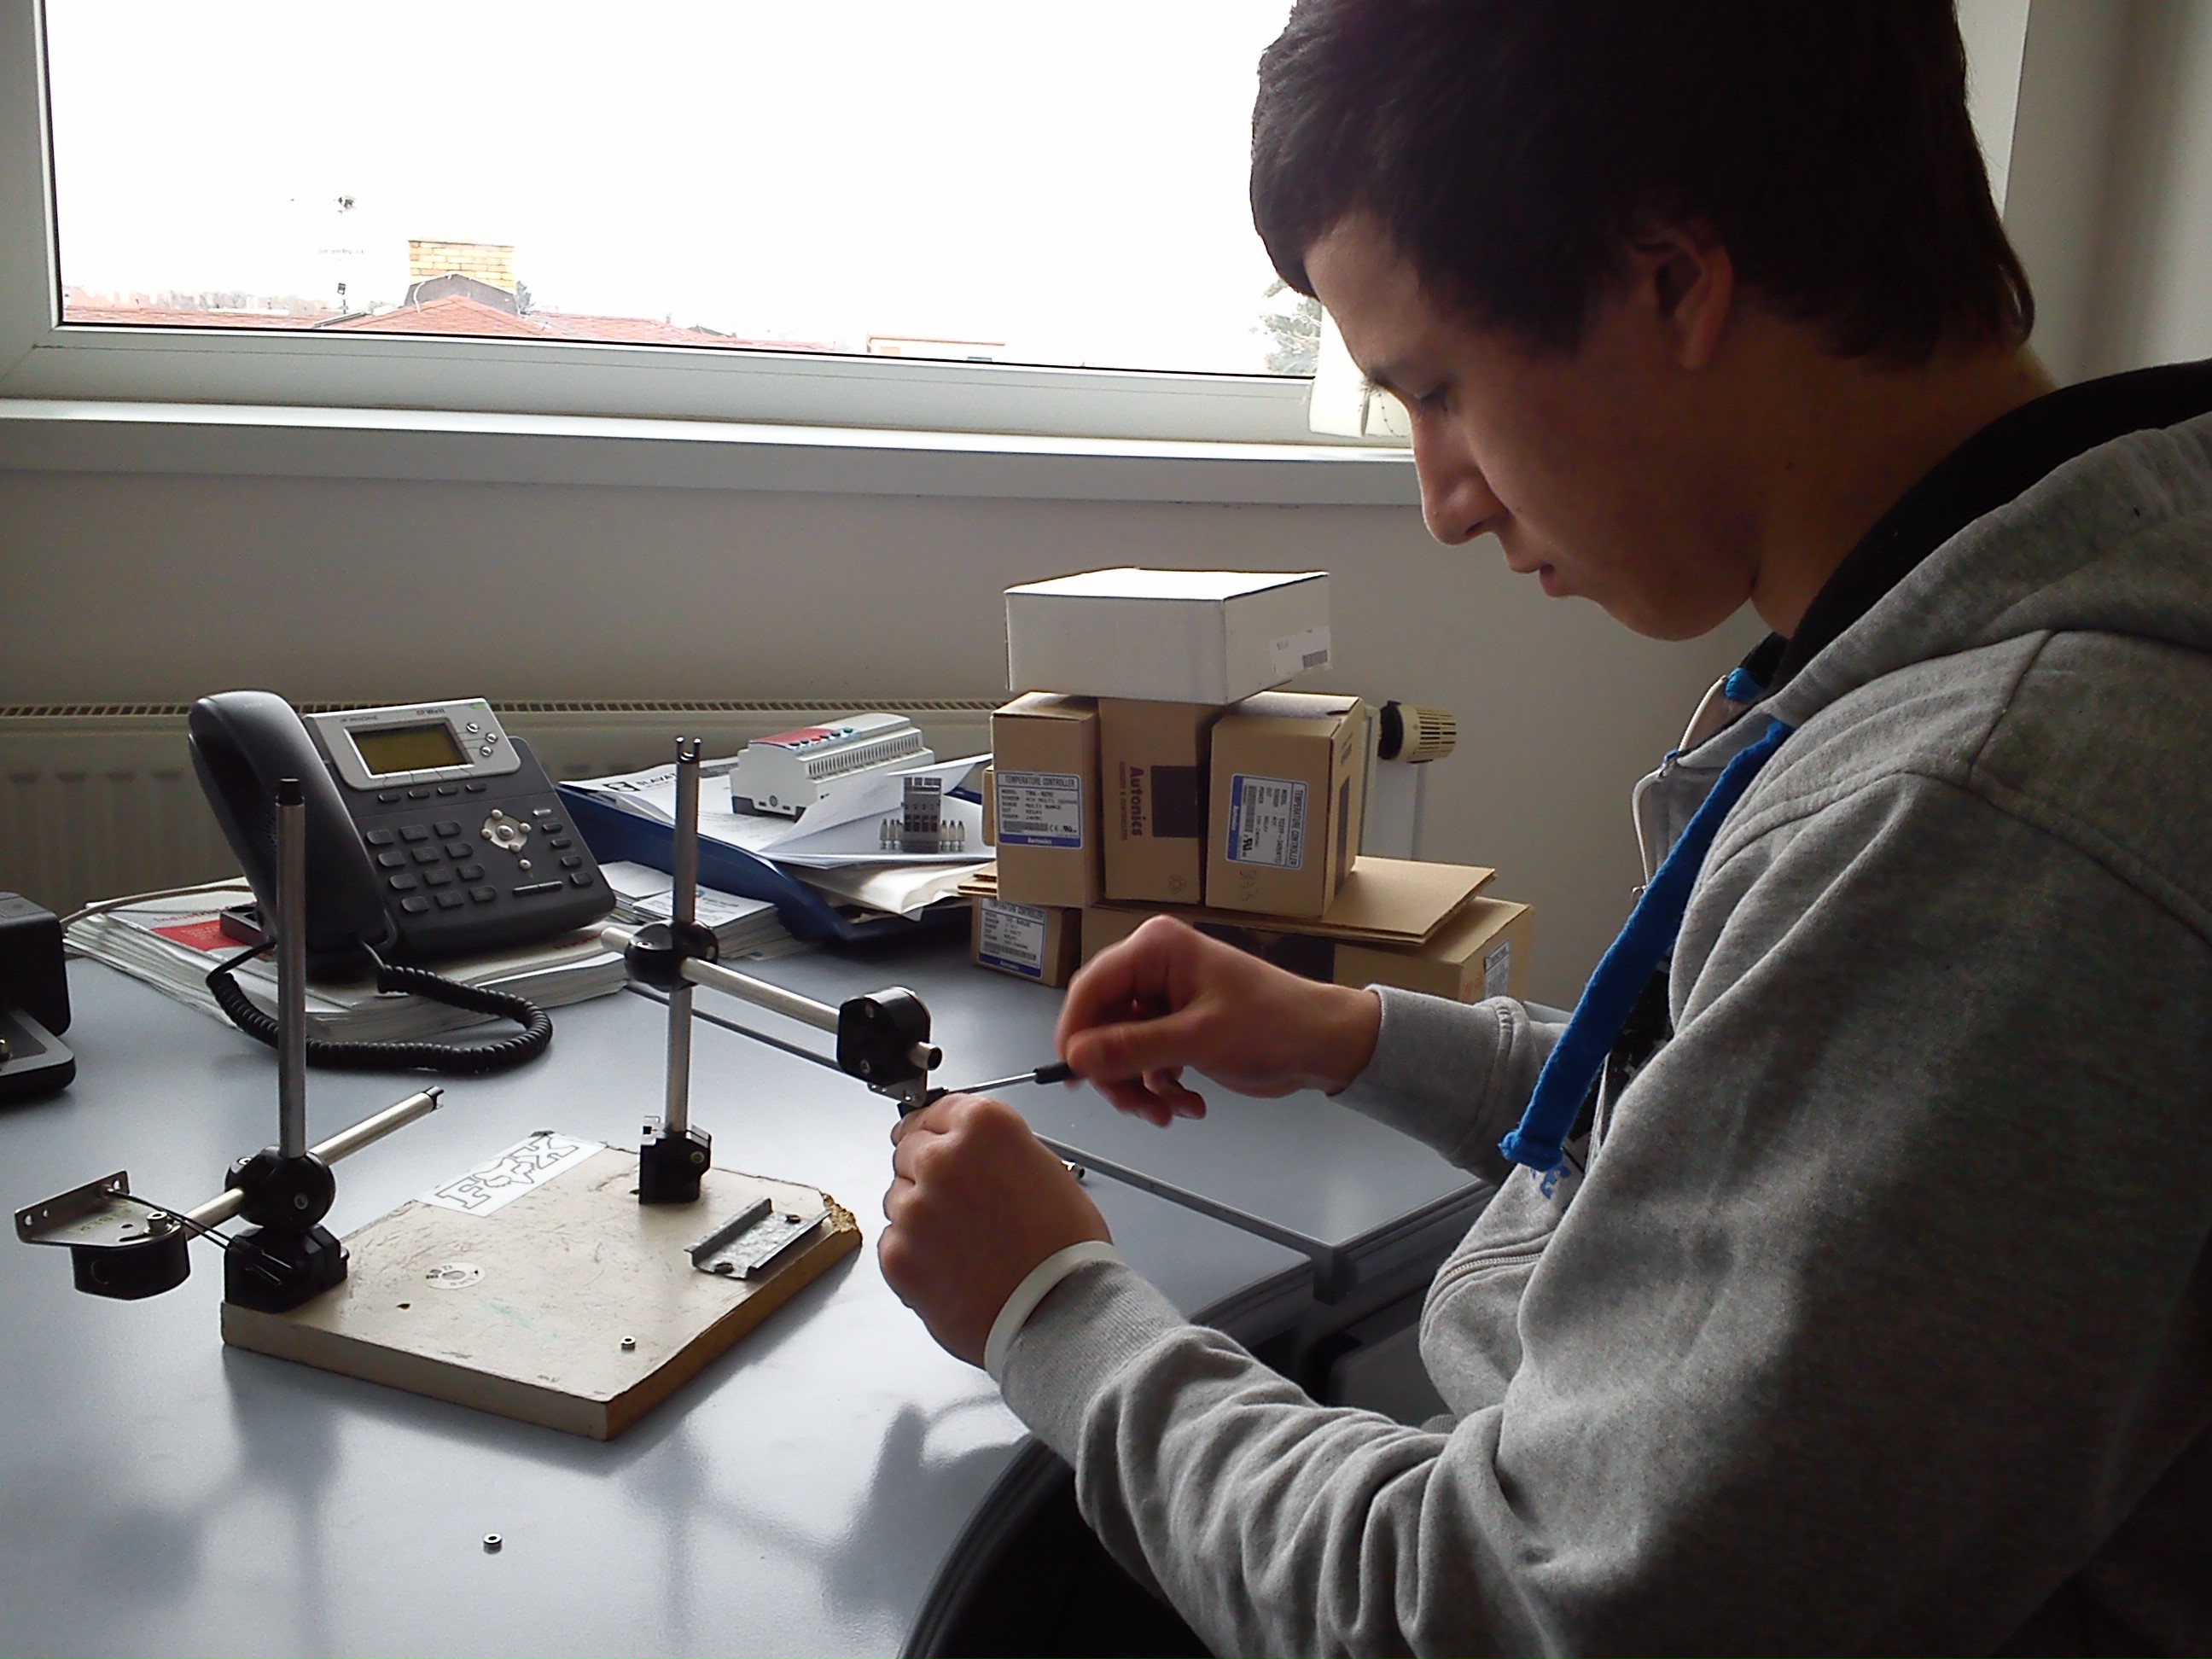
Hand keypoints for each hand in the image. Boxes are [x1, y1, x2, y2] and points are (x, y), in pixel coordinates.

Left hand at [879, 1092, 1109, 1367]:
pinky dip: (913, 1252)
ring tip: (964, 1241)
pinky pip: (893, 1240)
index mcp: (983, 1127)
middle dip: (929, 1171)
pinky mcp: (897, 1254)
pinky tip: (951, 1264)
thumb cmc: (1063, 1252)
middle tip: (961, 1202)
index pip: (938, 1110)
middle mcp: (942, 1159)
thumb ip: (995, 1149)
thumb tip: (969, 1151)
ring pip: (898, 1197)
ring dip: (921, 1212)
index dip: (941, 1129)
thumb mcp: (1045, 1169)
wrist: (1057, 1314)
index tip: (938, 1139)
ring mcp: (913, 1207)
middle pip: (910, 1150)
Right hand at [1055, 915, 1382, 1125]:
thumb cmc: (1272, 1025)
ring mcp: (1164, 1000)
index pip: (1090, 988)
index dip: (1075, 1033)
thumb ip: (1132, 1048)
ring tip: (1167, 1114)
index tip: (1073, 1077)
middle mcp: (1153, 969)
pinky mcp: (1177, 1029)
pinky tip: (1188, 1106)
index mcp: (1155, 949)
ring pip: (1119, 1049)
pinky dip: (1159, 1088)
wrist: (1324, 1045)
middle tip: (1135, 1108)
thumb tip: (1074, 1059)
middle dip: (1114, 1071)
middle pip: (1101, 1024)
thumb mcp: (1199, 1039)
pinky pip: (1145, 1062)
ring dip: (1138, 1088)